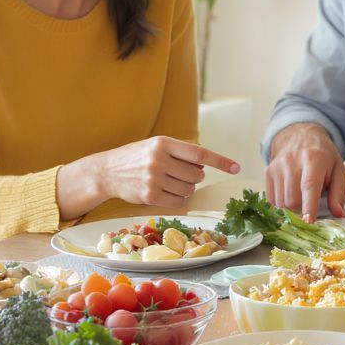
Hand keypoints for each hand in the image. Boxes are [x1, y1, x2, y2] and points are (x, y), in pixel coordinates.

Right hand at [58, 136, 239, 217]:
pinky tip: (165, 191)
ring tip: (170, 181)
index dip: (221, 161)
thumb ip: (180, 152)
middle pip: (197, 175)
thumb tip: (207, 165)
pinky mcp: (150, 196)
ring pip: (189, 190)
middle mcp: (159, 160)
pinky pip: (178, 201)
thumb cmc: (137, 157)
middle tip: (180, 173)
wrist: (108, 171)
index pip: (200, 154)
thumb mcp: (157, 145)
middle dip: (195, 176)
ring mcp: (154, 179)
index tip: (236, 167)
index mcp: (164, 143)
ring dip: (186, 188)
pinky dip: (177, 198)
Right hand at [265, 123, 344, 221]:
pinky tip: (290, 194)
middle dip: (302, 210)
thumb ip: (339, 192)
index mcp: (313, 159)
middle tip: (311, 205)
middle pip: (292, 200)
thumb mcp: (338, 170)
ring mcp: (277, 167)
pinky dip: (281, 204)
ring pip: (281, 203)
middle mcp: (291, 162)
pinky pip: (272, 200)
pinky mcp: (268, 172)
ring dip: (292, 208)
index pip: (309, 186)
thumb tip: (338, 213)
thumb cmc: (322, 156)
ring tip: (301, 195)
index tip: (309, 222)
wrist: (300, 136)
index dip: (309, 206)